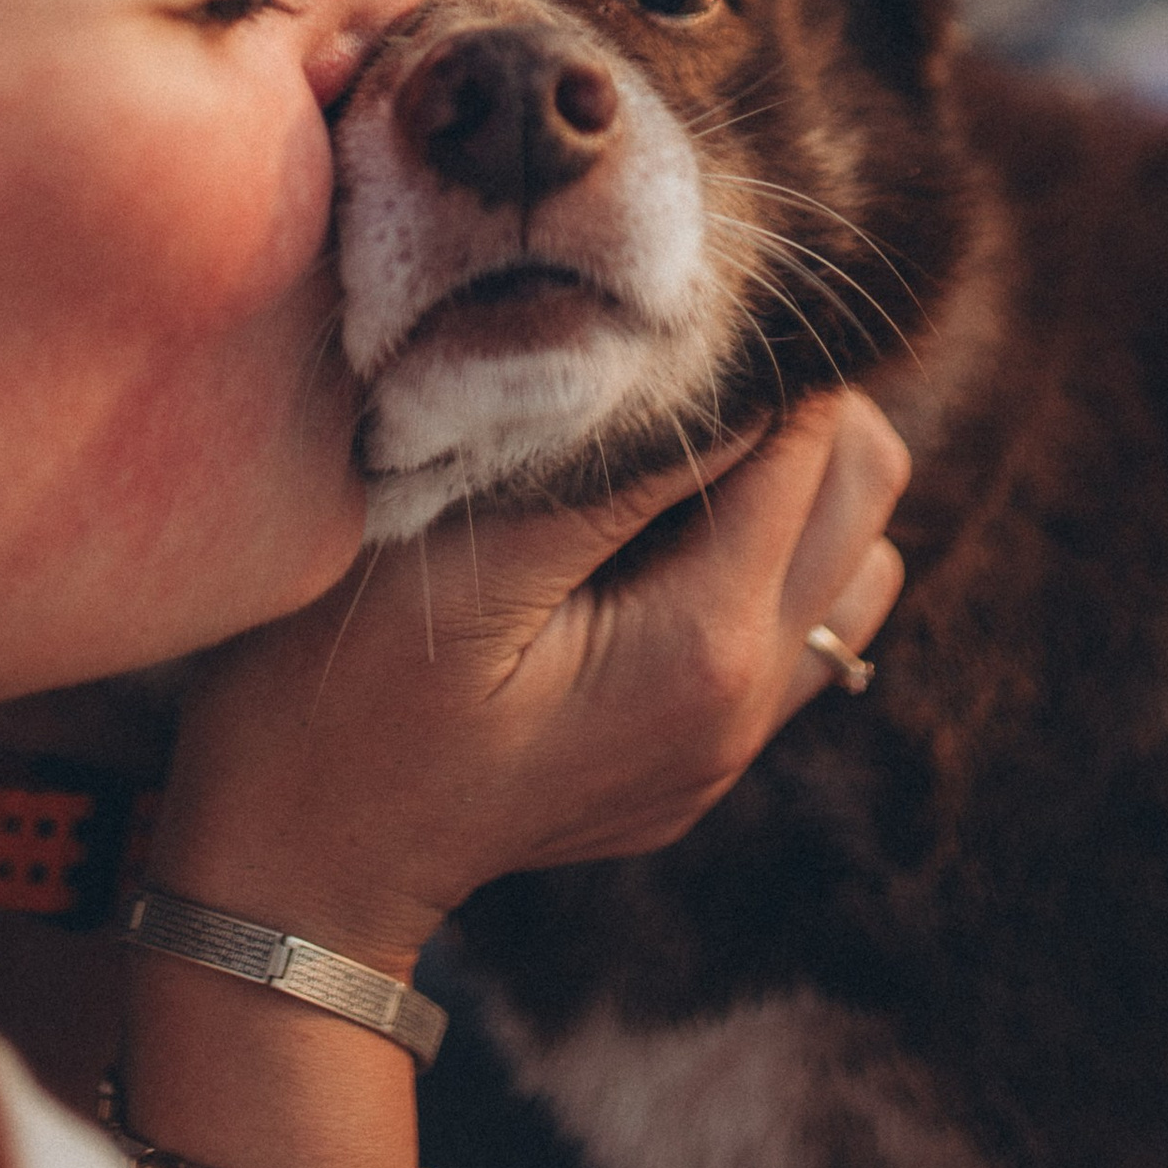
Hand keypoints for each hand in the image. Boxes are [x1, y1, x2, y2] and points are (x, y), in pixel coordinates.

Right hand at [151, 389, 907, 973]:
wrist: (300, 870)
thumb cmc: (344, 696)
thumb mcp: (465, 560)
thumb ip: (610, 472)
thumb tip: (717, 362)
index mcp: (701, 649)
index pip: (808, 443)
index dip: (756, 350)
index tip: (677, 298)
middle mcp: (748, 704)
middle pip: (867, 492)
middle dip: (796, 404)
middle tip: (680, 354)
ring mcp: (732, 745)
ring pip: (857, 564)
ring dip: (798, 484)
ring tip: (683, 440)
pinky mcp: (702, 758)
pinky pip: (801, 632)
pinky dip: (771, 558)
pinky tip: (664, 530)